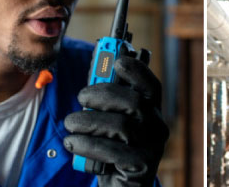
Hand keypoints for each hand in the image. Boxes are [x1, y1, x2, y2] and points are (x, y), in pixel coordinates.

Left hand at [63, 55, 169, 186]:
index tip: (117, 60)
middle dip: (103, 94)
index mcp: (152, 113)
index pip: (151, 87)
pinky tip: (73, 144)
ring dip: (89, 121)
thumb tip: (93, 73)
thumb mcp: (108, 125)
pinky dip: (87, 144)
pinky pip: (113, 151)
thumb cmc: (110, 152)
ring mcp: (152, 149)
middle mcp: (157, 129)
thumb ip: (106, 103)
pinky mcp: (141, 168)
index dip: (137, 71)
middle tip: (81, 97)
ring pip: (122, 126)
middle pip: (135, 102)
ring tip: (71, 125)